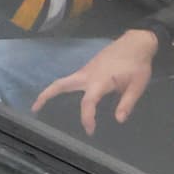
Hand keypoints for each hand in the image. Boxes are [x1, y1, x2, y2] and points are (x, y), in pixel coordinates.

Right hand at [31, 29, 157, 134]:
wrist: (136, 43)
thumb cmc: (138, 65)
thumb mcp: (137, 86)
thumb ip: (127, 103)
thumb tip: (119, 120)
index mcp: (100, 81)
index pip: (88, 102)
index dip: (87, 117)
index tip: (90, 131)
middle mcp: (87, 75)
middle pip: (60, 85)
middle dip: (46, 96)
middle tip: (35, 108)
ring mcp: (85, 70)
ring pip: (63, 81)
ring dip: (51, 91)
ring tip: (41, 103)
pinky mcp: (88, 68)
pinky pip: (71, 79)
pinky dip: (62, 87)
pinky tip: (66, 95)